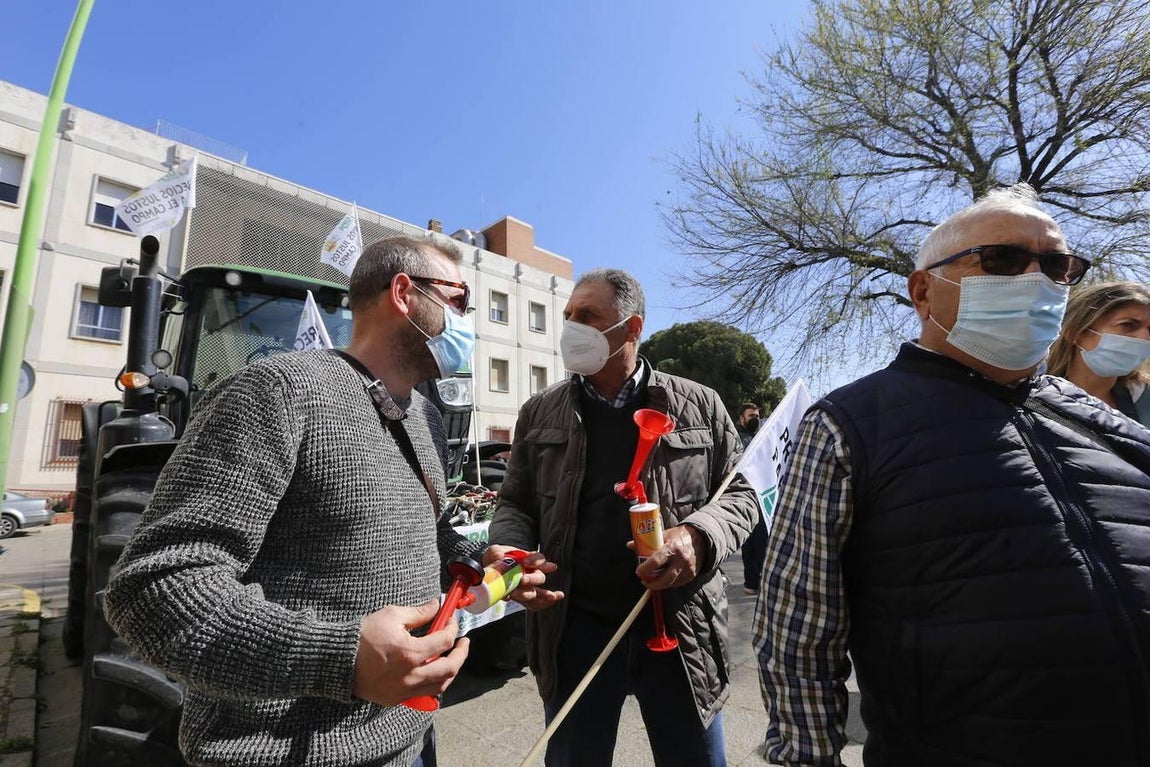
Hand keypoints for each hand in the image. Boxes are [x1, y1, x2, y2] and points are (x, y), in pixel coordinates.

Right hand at [351, 599, 469, 706]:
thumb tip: (437, 605)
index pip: (444, 641)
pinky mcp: (396, 699)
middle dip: (461, 653)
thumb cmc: (363, 636)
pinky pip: (424, 694)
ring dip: (451, 670)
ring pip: (441, 686)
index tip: (452, 621)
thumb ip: (419, 612)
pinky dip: (434, 683)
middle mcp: (410, 675)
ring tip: (452, 658)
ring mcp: (404, 690)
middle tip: (463, 642)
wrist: (338, 661)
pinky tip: (434, 671)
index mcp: (410, 653)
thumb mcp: (391, 615)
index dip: (453, 628)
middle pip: (450, 668)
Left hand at [484, 544, 564, 610]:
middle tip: (522, 580)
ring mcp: (528, 587)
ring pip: (536, 592)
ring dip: (528, 594)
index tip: (525, 563)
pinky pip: (533, 604)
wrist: (488, 571)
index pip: (539, 558)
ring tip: (515, 594)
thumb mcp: (494, 551)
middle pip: (539, 577)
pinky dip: (539, 604)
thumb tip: (499, 556)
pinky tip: (550, 602)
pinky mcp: (522, 598)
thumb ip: (496, 552)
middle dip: (532, 579)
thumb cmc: (495, 558)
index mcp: (528, 559)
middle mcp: (531, 573)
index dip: (536, 561)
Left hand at [633, 524, 707, 590]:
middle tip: (643, 580)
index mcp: (672, 547)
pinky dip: (669, 582)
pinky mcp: (690, 576)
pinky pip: (676, 583)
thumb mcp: (664, 535)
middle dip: (651, 584)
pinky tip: (664, 576)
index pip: (657, 561)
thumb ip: (648, 542)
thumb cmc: (678, 536)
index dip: (645, 569)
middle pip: (664, 579)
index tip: (638, 571)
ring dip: (659, 584)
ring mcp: (687, 569)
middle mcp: (681, 560)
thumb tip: (630, 545)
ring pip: (670, 584)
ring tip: (652, 580)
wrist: (700, 540)